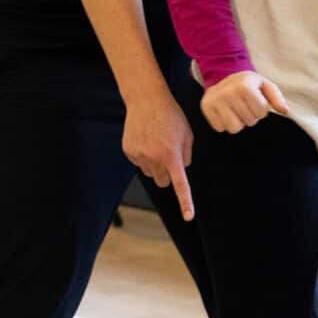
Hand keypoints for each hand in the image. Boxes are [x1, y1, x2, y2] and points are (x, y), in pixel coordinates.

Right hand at [124, 90, 195, 218]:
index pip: (180, 185)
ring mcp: (139, 156)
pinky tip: (146, 140)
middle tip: (168, 156)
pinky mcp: (129, 152)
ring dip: (155, 165)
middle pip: (163, 182)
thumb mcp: (187, 134)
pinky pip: (139, 164)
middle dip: (167, 174)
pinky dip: (144, 157)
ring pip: (150, 174)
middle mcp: (154, 158)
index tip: (188, 217)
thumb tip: (181, 170)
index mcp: (172, 156)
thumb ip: (187, 155)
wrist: (146, 100)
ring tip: (156, 143)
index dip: (185, 202)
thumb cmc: (171, 116)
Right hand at [204, 69, 290, 133]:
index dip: (261, 110)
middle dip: (250, 116)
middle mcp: (228, 93)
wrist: (223, 76)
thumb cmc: (248, 84)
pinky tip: (226, 112)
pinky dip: (225, 123)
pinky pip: (220, 128)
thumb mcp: (265, 85)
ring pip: (234, 128)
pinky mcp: (206, 108)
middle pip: (249, 122)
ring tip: (237, 111)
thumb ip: (276, 98)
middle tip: (245, 106)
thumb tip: (285, 111)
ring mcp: (215, 101)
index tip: (256, 102)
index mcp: (244, 86)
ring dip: (238, 123)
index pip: (261, 113)